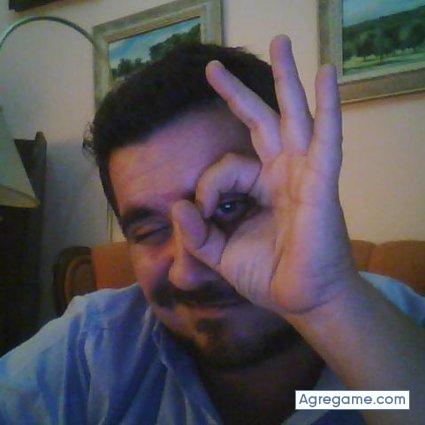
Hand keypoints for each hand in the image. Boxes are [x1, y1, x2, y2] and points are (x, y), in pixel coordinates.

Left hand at [171, 35, 357, 314]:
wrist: (301, 299)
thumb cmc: (266, 276)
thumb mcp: (220, 254)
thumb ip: (196, 234)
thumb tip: (175, 205)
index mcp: (258, 187)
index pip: (224, 168)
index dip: (208, 188)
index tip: (206, 215)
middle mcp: (281, 173)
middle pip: (260, 120)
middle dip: (238, 92)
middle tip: (213, 67)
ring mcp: (303, 172)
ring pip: (293, 116)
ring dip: (287, 78)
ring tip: (281, 40)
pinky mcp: (321, 182)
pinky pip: (326, 137)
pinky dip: (328, 105)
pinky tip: (327, 73)